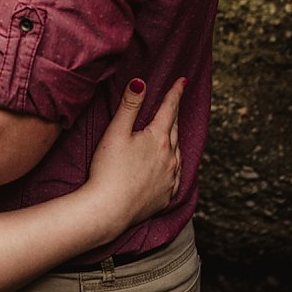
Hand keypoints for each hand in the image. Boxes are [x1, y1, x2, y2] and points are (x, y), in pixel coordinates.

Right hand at [85, 77, 186, 232]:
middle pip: (174, 129)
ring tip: (172, 132)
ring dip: (175, 139)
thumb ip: (130, 105)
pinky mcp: (166, 196)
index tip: (183, 81)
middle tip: (175, 103)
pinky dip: (175, 165)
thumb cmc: (108, 169)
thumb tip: (140, 82)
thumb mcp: (116, 132)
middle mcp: (170, 158)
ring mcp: (170, 179)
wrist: (109, 210)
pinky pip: (176, 176)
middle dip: (174, 115)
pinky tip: (171, 166)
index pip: (170, 109)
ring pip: (178, 153)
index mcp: (158, 139)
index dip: (176, 92)